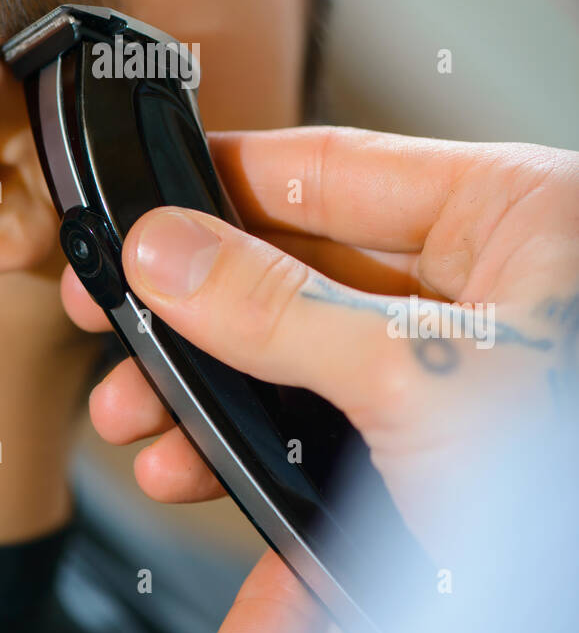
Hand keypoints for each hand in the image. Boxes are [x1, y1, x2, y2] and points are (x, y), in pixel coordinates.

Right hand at [64, 127, 578, 559]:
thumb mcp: (420, 378)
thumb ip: (283, 312)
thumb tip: (170, 255)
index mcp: (513, 214)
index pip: (336, 166)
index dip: (226, 181)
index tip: (145, 200)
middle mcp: (488, 278)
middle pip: (303, 266)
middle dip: (200, 308)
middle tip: (118, 315)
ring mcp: (460, 365)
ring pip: (302, 352)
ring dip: (211, 389)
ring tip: (138, 413)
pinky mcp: (437, 444)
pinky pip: (325, 425)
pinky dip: (255, 450)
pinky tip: (195, 466)